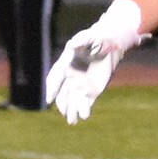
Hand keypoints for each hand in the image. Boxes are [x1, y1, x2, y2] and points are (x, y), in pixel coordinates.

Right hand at [46, 0, 145, 123]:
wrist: (108, 46)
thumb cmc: (95, 40)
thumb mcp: (88, 37)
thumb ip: (81, 40)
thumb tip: (73, 43)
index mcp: (65, 65)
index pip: (56, 78)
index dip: (52, 88)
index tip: (49, 99)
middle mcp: (70, 78)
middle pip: (63, 94)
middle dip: (62, 104)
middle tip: (64, 113)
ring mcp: (80, 86)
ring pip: (73, 101)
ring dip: (72, 111)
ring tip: (72, 121)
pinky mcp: (91, 92)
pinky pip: (85, 103)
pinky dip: (84, 110)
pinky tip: (85, 116)